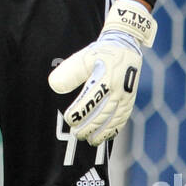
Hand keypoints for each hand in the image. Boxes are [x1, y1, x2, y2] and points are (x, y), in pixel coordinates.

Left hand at [48, 0, 156, 146]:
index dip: (80, 112)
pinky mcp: (130, 100)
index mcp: (106, 78)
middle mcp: (118, 89)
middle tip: (76, 134)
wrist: (126, 46)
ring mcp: (126, 97)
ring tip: (89, 140)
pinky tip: (104, 136)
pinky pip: (123, 119)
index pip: (91, 100)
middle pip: (102, 114)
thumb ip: (70, 72)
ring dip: (101, 132)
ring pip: (114, 120)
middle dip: (89, 127)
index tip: (69, 119)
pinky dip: (114, 130)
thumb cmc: (101, 53)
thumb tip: (54, 86)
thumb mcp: (84, 56)